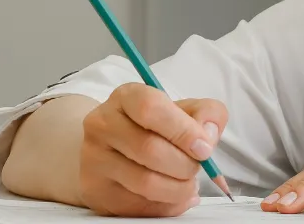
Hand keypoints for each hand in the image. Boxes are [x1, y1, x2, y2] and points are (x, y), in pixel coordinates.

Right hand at [76, 83, 227, 216]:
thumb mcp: (182, 110)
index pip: (150, 108)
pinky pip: (140, 206)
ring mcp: (95, 159)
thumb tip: (208, 135)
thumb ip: (206, 113)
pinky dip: (167, 206)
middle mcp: (102, 125)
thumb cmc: (152, 129)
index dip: (183, 130)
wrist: (111, 151)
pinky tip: (173, 196)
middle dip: (185, 165)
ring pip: (146, 182)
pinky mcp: (97, 190)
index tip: (204, 148)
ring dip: (179, 189)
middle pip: (150, 149)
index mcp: (125, 98)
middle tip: (197, 168)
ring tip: (188, 184)